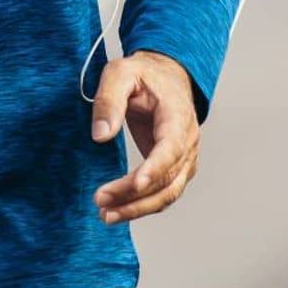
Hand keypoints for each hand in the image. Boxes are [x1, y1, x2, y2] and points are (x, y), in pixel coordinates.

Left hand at [90, 50, 199, 224]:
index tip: (135, 184)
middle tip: (101, 202)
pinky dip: (143, 206)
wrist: (165, 77)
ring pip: (168, 193)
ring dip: (138, 208)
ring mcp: (185, 158)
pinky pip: (164, 193)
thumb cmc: (143, 74)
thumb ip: (109, 100)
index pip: (171, 148)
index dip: (155, 168)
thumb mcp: (120, 72)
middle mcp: (187, 141)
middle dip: (135, 196)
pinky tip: (118, 211)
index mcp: (178, 116)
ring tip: (106, 215)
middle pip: (168, 179)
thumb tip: (100, 135)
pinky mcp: (175, 168)